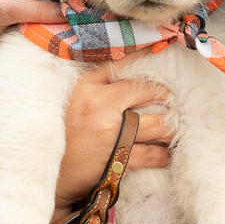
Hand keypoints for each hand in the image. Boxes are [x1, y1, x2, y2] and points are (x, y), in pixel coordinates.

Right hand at [56, 64, 173, 210]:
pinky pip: (152, 154)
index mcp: (86, 86)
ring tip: (173, 130)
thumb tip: (130, 71)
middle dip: (167, 97)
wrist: (49, 175)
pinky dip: (163, 155)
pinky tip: (165, 154)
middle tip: (174, 102)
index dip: (146, 56)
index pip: (122, 64)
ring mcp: (109, 132)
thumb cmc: (64, 137)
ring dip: (170, 128)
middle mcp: (99, 104)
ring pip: (158, 124)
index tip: (163, 48)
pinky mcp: (116, 158)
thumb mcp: (73, 101)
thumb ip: (97, 85)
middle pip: (148, 91)